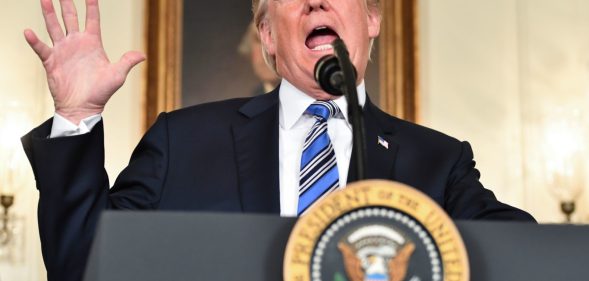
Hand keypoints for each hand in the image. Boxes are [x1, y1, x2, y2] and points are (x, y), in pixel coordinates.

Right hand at [24, 0, 144, 123]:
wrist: (82, 108)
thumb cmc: (100, 93)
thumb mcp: (117, 76)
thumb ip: (127, 62)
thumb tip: (143, 55)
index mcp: (93, 43)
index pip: (92, 19)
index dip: (91, 6)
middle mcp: (76, 43)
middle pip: (70, 17)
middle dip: (66, 3)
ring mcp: (63, 51)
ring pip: (54, 27)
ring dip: (49, 14)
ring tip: (45, 0)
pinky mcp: (51, 61)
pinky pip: (41, 47)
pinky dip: (35, 40)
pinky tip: (29, 31)